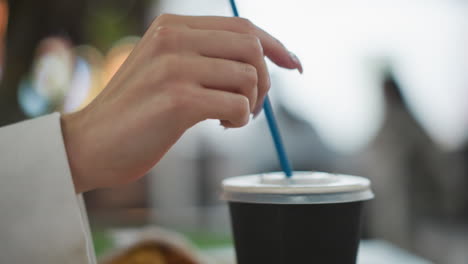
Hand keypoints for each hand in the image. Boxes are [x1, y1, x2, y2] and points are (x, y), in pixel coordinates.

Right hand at [61, 14, 301, 192]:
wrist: (90, 144)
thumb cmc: (134, 113)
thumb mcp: (164, 69)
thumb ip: (203, 56)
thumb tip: (258, 60)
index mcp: (172, 26)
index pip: (242, 26)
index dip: (274, 45)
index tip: (293, 64)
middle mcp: (173, 38)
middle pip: (252, 47)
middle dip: (264, 80)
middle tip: (250, 106)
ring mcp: (174, 67)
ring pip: (248, 75)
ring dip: (251, 103)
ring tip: (231, 117)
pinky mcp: (177, 100)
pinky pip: (237, 104)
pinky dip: (239, 118)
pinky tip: (221, 125)